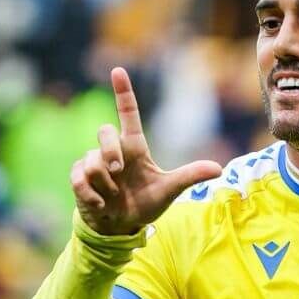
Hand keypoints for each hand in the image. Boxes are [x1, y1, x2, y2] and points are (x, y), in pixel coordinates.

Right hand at [71, 67, 223, 235]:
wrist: (121, 227)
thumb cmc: (145, 203)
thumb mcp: (169, 190)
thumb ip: (189, 176)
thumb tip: (219, 168)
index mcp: (135, 147)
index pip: (128, 114)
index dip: (123, 92)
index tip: (118, 71)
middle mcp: (114, 151)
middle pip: (104, 131)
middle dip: (110, 151)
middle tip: (118, 172)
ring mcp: (95, 163)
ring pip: (92, 160)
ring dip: (105, 183)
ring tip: (114, 197)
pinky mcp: (79, 178)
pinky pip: (79, 178)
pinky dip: (90, 194)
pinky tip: (101, 205)